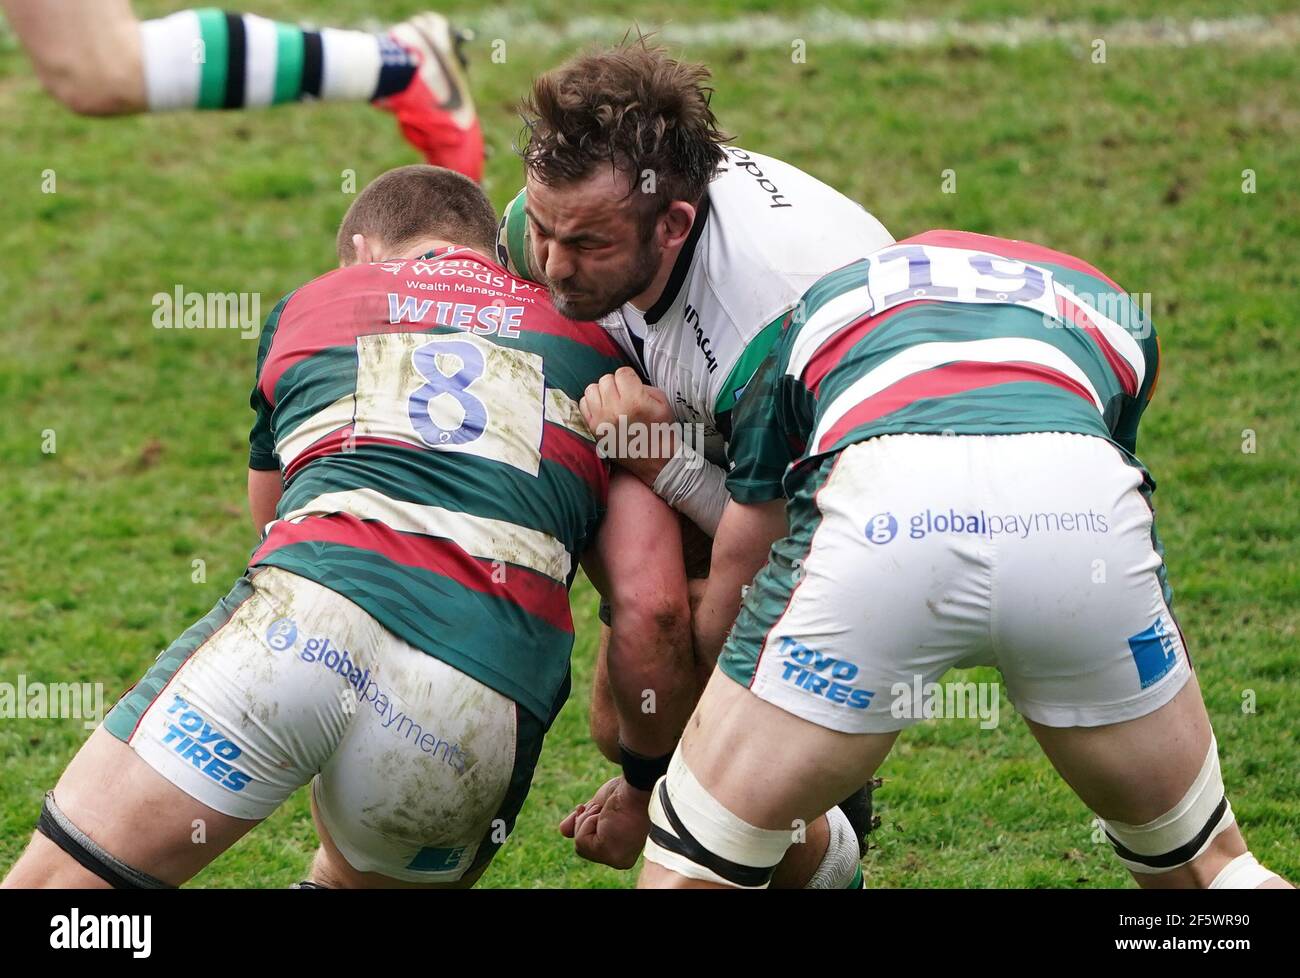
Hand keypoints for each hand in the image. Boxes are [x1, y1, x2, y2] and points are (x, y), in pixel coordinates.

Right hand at [558, 776, 652, 869]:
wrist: (635, 786)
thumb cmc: (624, 794)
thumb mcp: (596, 809)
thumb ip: (581, 822)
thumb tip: (563, 830)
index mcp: (623, 851)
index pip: (590, 844)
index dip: (586, 823)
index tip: (597, 808)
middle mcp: (621, 860)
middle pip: (582, 847)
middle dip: (585, 821)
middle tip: (603, 809)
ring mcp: (615, 859)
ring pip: (579, 845)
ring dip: (586, 821)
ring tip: (605, 812)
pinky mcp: (608, 854)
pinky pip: (581, 840)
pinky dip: (587, 822)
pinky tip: (604, 816)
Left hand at [579, 367, 675, 483]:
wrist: (656, 461)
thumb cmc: (661, 430)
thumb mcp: (662, 403)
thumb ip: (643, 386)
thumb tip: (625, 381)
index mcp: (634, 402)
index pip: (622, 373)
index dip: (629, 378)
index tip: (634, 387)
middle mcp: (614, 411)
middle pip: (605, 380)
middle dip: (616, 385)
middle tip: (624, 396)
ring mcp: (601, 422)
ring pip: (591, 389)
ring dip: (602, 393)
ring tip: (613, 402)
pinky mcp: (593, 431)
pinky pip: (583, 405)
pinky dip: (592, 404)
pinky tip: (604, 411)